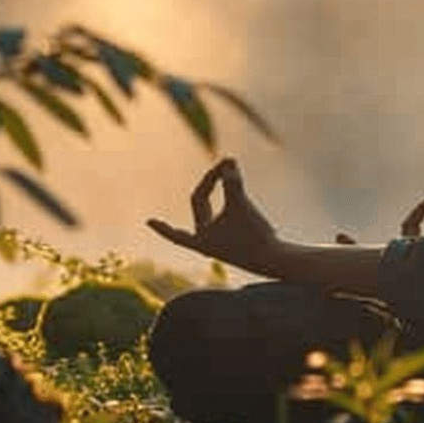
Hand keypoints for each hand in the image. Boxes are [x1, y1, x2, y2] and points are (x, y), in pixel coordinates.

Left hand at [147, 158, 282, 275]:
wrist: (274, 259)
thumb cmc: (252, 235)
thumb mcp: (240, 204)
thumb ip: (232, 183)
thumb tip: (228, 163)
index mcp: (201, 238)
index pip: (182, 221)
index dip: (163, 225)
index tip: (148, 222)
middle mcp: (210, 243)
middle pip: (202, 208)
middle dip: (207, 188)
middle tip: (219, 170)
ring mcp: (225, 245)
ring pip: (216, 215)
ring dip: (220, 195)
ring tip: (228, 175)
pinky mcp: (239, 245)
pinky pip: (229, 222)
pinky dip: (232, 206)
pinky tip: (236, 202)